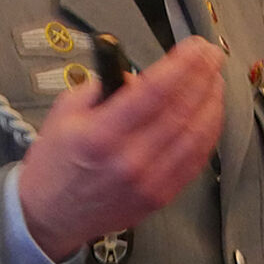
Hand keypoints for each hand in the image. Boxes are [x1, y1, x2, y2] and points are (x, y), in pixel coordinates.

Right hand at [19, 36, 225, 260]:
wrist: (49, 216)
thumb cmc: (55, 162)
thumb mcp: (65, 112)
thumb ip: (104, 88)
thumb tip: (138, 75)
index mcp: (101, 134)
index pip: (154, 92)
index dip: (182, 65)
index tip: (196, 46)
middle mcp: (129, 160)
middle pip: (181, 110)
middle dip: (203, 76)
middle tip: (213, 55)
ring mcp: (149, 182)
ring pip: (196, 136)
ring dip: (212, 102)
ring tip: (215, 79)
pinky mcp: (161, 197)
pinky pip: (196, 161)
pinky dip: (209, 133)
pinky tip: (211, 113)